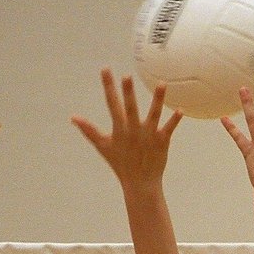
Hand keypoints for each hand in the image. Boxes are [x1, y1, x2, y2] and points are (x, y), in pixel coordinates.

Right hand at [72, 70, 181, 189]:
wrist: (140, 183)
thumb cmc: (120, 164)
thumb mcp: (103, 146)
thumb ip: (89, 130)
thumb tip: (73, 117)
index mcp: (120, 129)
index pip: (112, 104)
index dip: (108, 86)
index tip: (106, 70)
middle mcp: (134, 130)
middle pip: (131, 108)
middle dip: (128, 93)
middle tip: (127, 76)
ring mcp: (149, 135)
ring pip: (154, 114)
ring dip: (158, 100)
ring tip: (162, 84)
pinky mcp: (162, 142)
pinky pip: (169, 128)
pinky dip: (175, 120)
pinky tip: (180, 110)